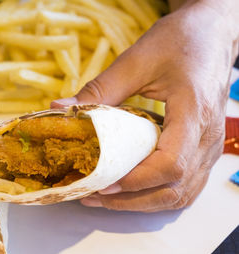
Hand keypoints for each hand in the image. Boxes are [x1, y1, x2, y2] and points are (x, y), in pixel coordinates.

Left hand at [52, 2, 238, 211]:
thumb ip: (99, 90)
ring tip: (104, 196)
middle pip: (174, 189)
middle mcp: (208, 137)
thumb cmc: (178, 42)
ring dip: (141, 202)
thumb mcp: (135, 61)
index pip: (172, 163)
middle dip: (130, 199)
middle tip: (92, 195)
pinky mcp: (203, 150)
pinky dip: (156, 195)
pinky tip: (129, 190)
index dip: (136, 180)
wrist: (211, 35)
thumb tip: (58, 110)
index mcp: (194, 112)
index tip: (102, 183)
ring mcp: (210, 147)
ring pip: (180, 194)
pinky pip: (185, 186)